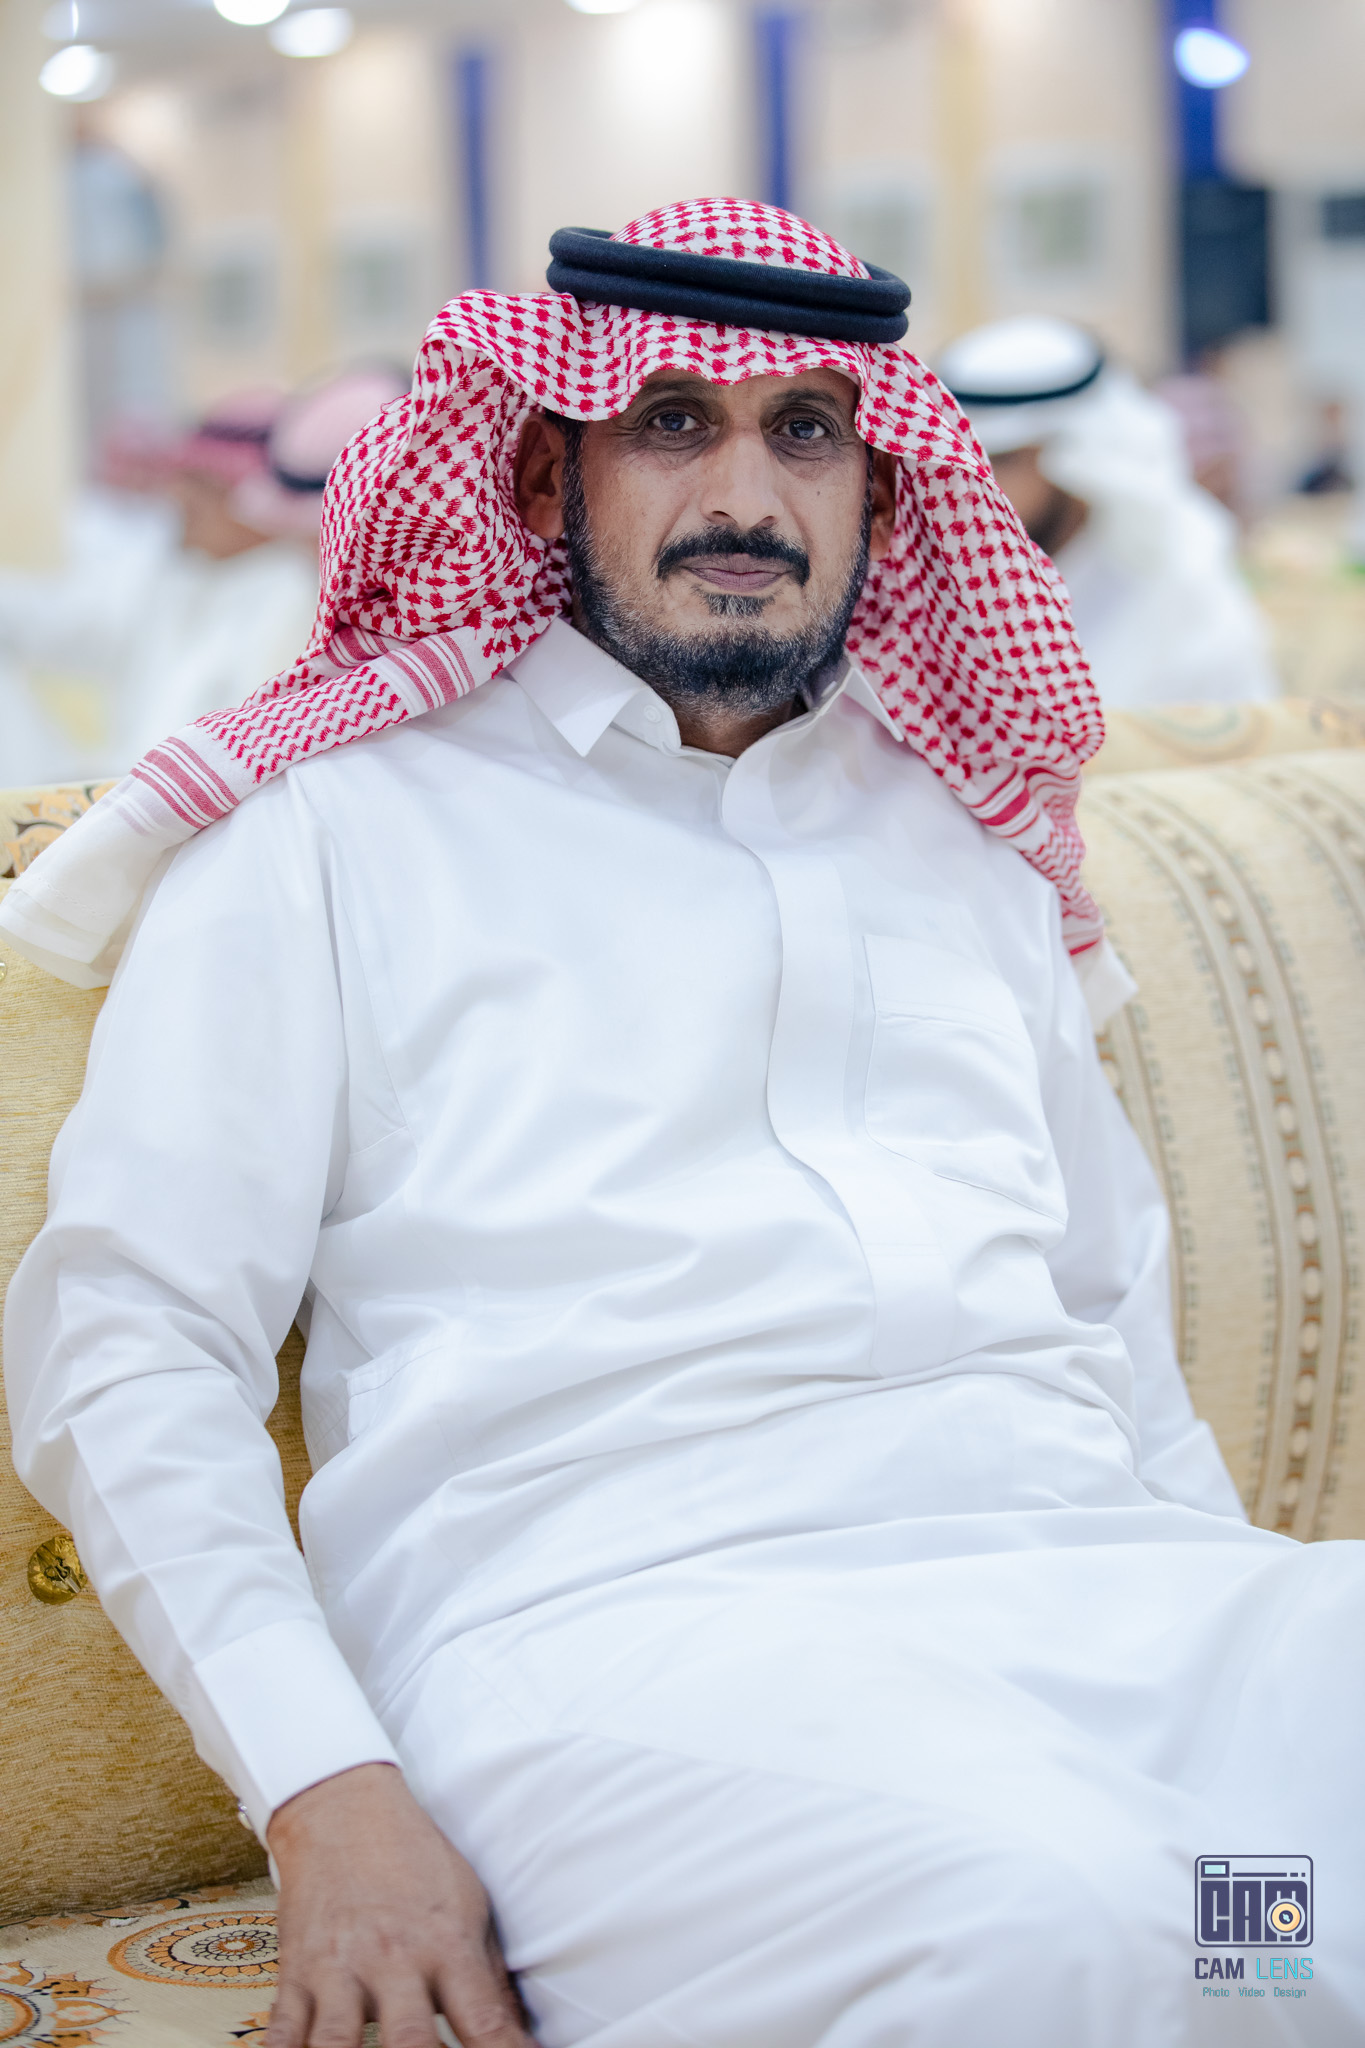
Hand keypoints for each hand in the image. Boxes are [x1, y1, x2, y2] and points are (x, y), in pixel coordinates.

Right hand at [264, 1762, 536, 2047]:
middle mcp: (394, 1962)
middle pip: (410, 2042)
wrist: (344, 1809)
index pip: (485, 2021)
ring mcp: (339, 1969)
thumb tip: (517, 2036)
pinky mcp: (296, 1972)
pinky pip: (282, 2032)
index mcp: (447, 1946)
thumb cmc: (415, 1859)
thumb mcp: (469, 1904)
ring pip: (336, 2044)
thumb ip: (489, 1979)